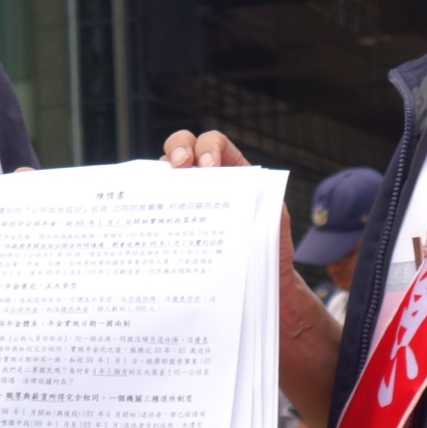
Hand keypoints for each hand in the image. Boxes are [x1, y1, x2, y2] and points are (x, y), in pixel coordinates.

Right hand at [163, 131, 294, 273]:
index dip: (209, 147)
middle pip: (184, 148)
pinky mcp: (174, 221)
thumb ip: (268, 206)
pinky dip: (151, 205)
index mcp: (233, 171)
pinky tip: (153, 215)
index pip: (216, 144)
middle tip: (180, 165)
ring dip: (160, 176)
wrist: (258, 283)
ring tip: (161, 190)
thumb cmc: (269, 249)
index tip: (208, 165)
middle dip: (178, 149)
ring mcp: (187, 198)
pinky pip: (157, 205)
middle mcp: (206, 179)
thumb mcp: (274, 223)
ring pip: (165, 174)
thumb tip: (253, 195)